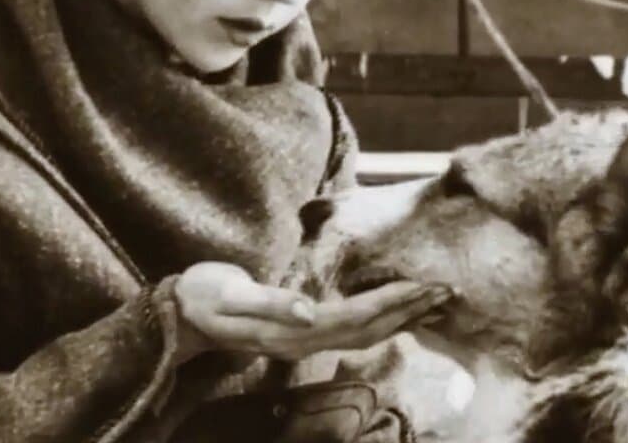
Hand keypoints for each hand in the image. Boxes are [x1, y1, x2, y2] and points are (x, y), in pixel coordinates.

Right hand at [171, 262, 453, 363]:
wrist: (180, 315)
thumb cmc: (202, 297)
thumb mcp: (229, 295)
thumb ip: (270, 303)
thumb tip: (310, 312)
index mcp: (292, 329)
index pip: (355, 317)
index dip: (391, 304)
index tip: (424, 288)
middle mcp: (303, 339)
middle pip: (368, 329)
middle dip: (409, 311)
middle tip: (447, 292)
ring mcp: (302, 339)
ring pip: (364, 333)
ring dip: (401, 317)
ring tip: (433, 302)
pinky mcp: (300, 332)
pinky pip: (351, 329)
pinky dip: (380, 318)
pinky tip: (396, 311)